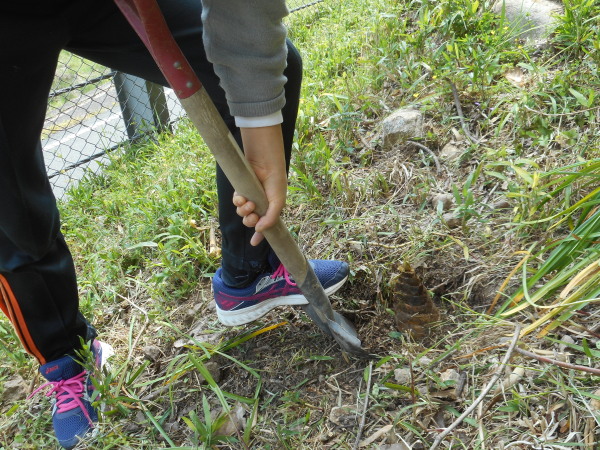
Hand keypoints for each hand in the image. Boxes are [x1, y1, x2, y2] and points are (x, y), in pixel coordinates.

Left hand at [233, 125, 286, 245]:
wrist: (266, 165)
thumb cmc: (275, 183)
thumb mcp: (277, 203)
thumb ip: (270, 218)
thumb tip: (258, 230)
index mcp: (269, 210)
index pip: (264, 227)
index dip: (259, 236)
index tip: (253, 243)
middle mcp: (259, 206)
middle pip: (250, 221)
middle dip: (250, 221)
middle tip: (253, 216)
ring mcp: (249, 199)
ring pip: (242, 213)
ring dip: (244, 211)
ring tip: (248, 204)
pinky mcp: (241, 191)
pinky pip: (236, 202)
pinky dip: (238, 202)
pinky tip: (241, 198)